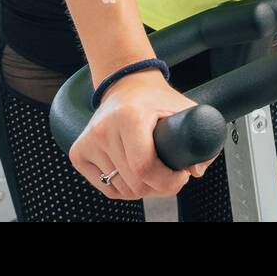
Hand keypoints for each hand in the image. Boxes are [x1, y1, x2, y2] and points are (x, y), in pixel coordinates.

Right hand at [67, 68, 215, 198]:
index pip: (145, 166)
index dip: (167, 180)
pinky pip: (107, 189)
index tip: (180, 175)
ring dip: (141, 188)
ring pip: (121, 190)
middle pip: (134, 183)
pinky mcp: (78, 153)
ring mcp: (89, 142)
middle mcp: (105, 129)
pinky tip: (133, 170)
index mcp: (130, 117)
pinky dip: (123, 188)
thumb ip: (198, 135)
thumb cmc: (154, 99)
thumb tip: (197, 168)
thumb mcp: (182, 108)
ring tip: (152, 169)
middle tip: (169, 173)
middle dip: (159, 186)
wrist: (126, 85)